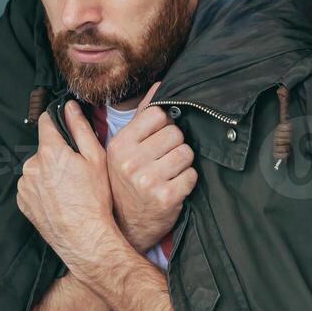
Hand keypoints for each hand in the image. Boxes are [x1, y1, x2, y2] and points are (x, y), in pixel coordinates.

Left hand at [16, 101, 123, 267]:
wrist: (85, 238)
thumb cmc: (94, 201)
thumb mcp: (96, 159)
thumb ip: (81, 129)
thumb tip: (70, 107)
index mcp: (50, 152)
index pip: (46, 123)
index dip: (56, 122)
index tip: (62, 126)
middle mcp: (31, 166)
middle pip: (43, 149)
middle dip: (56, 155)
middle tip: (76, 171)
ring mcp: (24, 185)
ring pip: (36, 169)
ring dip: (48, 173)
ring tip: (68, 189)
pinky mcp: (22, 201)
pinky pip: (31, 187)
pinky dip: (41, 189)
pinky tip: (59, 199)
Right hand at [106, 82, 197, 251]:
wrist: (127, 225)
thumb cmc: (127, 181)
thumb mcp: (125, 148)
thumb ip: (142, 116)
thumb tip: (160, 84)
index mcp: (120, 144)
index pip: (158, 114)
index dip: (164, 126)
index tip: (156, 141)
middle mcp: (131, 161)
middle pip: (175, 133)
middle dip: (174, 146)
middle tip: (162, 162)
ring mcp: (148, 179)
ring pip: (186, 153)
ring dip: (182, 164)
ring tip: (167, 174)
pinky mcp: (166, 196)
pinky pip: (192, 175)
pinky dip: (187, 182)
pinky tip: (173, 188)